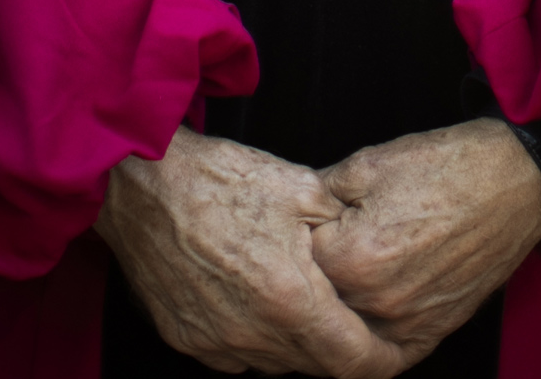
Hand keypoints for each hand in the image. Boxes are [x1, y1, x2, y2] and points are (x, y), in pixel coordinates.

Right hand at [96, 125, 404, 375]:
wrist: (142, 185)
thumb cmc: (220, 180)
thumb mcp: (300, 187)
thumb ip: (343, 225)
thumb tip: (372, 241)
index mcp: (291, 299)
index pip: (353, 360)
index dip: (384, 360)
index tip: (397, 350)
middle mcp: (254, 335)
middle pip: (315, 365)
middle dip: (339, 344)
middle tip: (349, 311)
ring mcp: (217, 343)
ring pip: (275, 361)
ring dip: (295, 340)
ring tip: (298, 295)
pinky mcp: (187, 339)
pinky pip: (236, 353)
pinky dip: (255, 334)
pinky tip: (254, 294)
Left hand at [312, 119, 540, 362]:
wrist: (514, 183)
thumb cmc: (447, 166)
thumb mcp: (371, 162)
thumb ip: (322, 192)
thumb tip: (295, 211)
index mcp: (354, 256)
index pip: (298, 262)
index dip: (300, 237)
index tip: (309, 224)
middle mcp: (378, 300)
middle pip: (321, 301)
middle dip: (318, 273)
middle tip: (329, 245)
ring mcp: (407, 323)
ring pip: (349, 327)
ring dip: (343, 303)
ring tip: (353, 270)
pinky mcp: (433, 331)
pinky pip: (387, 350)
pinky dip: (374, 333)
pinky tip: (371, 307)